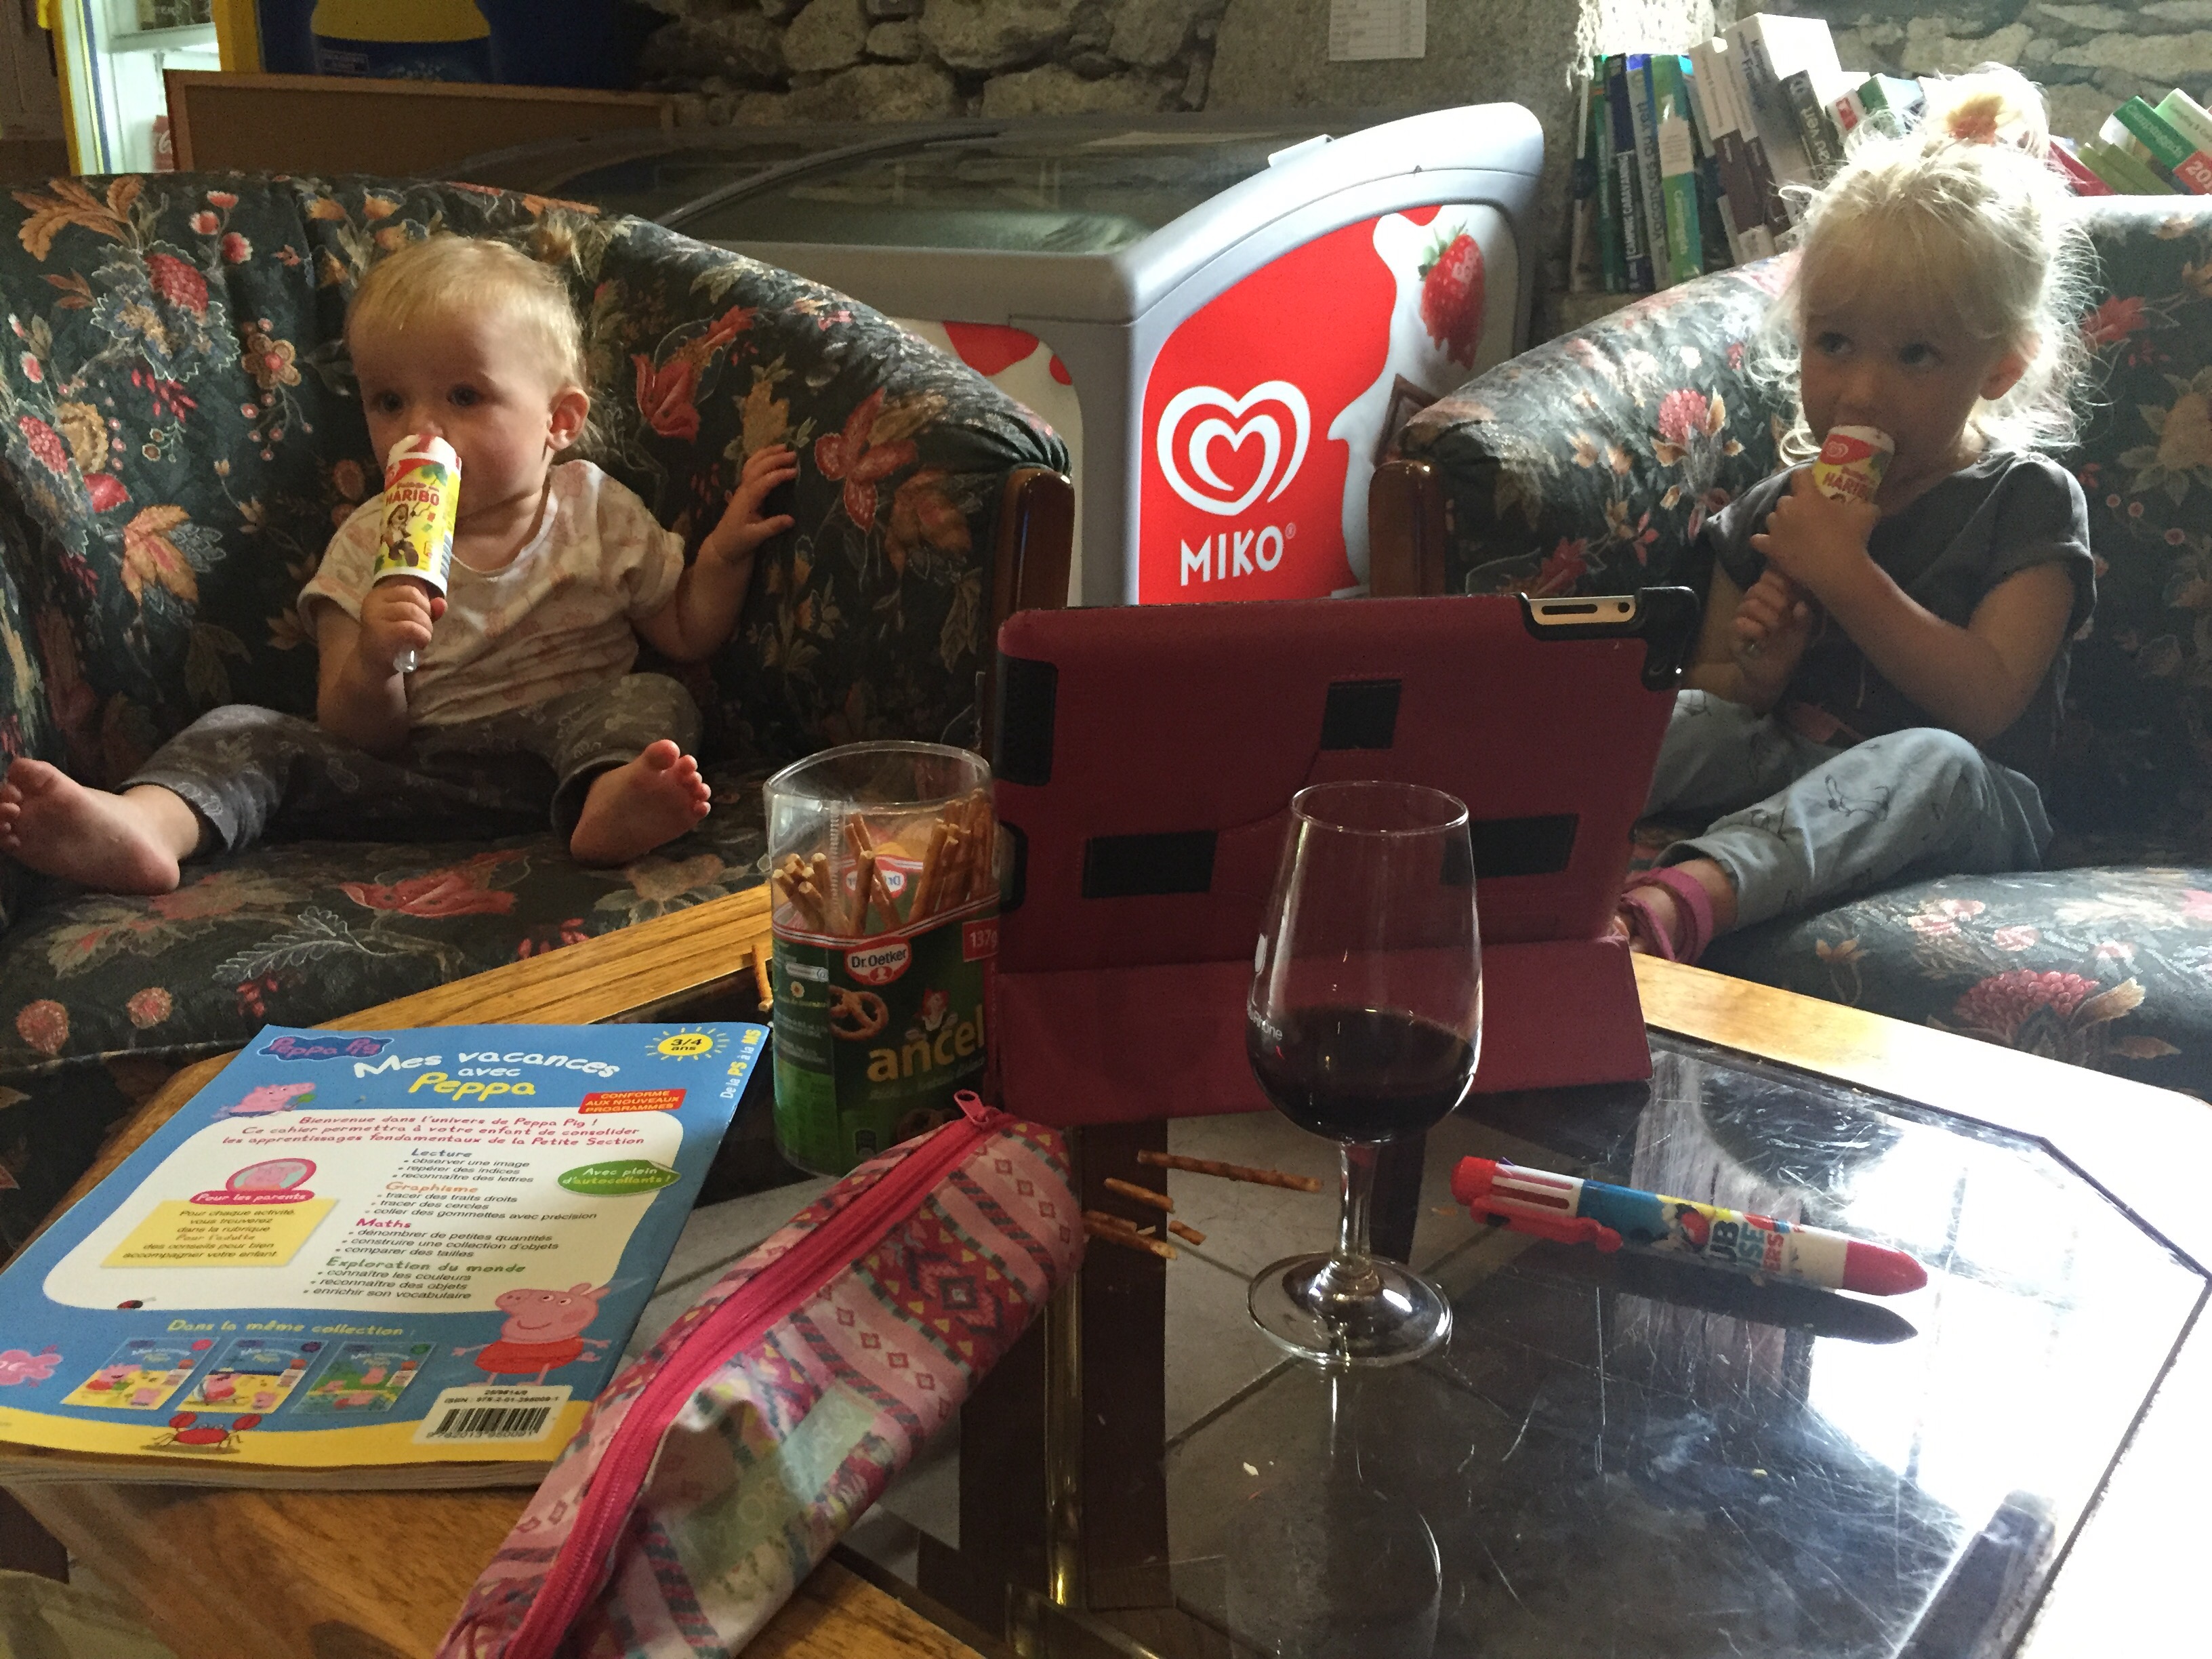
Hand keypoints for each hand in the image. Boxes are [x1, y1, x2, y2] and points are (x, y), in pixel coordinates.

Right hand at [356, 578, 443, 672]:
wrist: (374, 665)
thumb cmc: (394, 640)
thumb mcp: (411, 621)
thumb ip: (428, 610)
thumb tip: (442, 603)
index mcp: (380, 593)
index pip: (411, 589)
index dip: (425, 603)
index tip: (423, 618)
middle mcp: (374, 601)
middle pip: (413, 597)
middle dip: (427, 616)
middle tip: (424, 631)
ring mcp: (374, 616)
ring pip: (413, 611)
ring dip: (426, 628)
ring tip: (422, 639)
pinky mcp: (379, 633)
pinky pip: (410, 628)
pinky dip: (422, 636)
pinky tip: (418, 645)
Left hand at [701, 444, 798, 565]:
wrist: (722, 545)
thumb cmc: (737, 542)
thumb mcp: (754, 537)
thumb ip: (772, 527)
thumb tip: (791, 519)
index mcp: (746, 500)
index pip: (763, 482)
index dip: (778, 475)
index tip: (794, 472)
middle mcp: (744, 490)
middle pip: (757, 468)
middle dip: (774, 459)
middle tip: (793, 454)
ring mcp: (743, 489)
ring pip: (752, 464)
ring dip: (767, 454)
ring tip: (783, 446)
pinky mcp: (745, 491)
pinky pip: (752, 468)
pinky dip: (762, 458)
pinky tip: (772, 455)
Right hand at [1731, 567, 1813, 703]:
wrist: (1774, 673)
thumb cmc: (1788, 646)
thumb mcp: (1803, 631)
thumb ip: (1805, 616)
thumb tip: (1801, 605)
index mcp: (1771, 596)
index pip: (1769, 575)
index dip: (1781, 583)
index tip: (1794, 597)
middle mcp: (1753, 603)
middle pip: (1757, 588)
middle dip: (1777, 601)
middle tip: (1787, 617)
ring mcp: (1741, 617)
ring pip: (1749, 604)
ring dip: (1768, 617)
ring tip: (1777, 629)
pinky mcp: (1733, 634)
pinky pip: (1739, 623)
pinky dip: (1755, 630)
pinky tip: (1764, 639)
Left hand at [1748, 467, 1879, 607]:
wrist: (1837, 569)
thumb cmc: (1851, 538)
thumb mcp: (1866, 513)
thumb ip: (1863, 504)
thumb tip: (1870, 502)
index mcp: (1807, 496)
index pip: (1799, 475)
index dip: (1805, 477)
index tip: (1811, 482)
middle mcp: (1787, 508)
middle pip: (1785, 499)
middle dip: (1794, 504)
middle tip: (1807, 513)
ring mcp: (1776, 529)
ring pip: (1771, 518)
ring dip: (1780, 521)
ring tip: (1791, 529)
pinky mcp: (1770, 548)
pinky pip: (1757, 540)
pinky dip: (1762, 541)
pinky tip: (1769, 543)